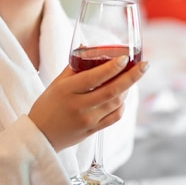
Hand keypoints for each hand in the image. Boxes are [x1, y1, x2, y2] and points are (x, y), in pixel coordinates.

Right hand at [28, 56, 148, 151]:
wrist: (40, 137)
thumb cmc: (47, 106)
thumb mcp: (56, 84)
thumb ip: (74, 67)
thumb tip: (87, 47)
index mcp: (67, 91)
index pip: (94, 77)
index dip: (112, 67)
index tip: (125, 57)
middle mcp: (79, 106)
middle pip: (111, 91)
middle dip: (131, 77)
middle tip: (145, 65)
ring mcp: (87, 120)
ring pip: (116, 103)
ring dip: (127, 89)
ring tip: (131, 77)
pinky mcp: (93, 131)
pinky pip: (114, 117)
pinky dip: (122, 105)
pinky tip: (122, 96)